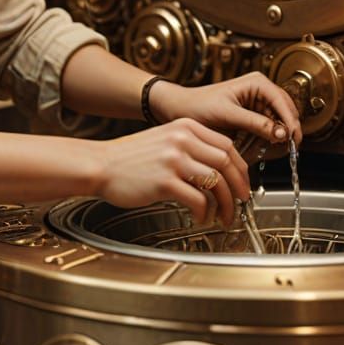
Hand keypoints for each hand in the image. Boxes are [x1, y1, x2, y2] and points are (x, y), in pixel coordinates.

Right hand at [93, 118, 249, 225]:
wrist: (100, 164)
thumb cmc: (130, 158)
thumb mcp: (164, 139)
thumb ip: (190, 147)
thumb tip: (219, 169)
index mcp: (185, 127)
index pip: (227, 145)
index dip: (240, 168)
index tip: (242, 184)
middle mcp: (182, 139)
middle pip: (227, 163)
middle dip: (239, 188)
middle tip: (241, 203)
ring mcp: (173, 159)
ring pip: (217, 183)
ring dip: (226, 205)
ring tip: (223, 217)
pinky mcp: (165, 181)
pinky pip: (199, 200)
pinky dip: (205, 213)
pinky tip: (201, 218)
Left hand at [148, 72, 302, 153]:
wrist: (181, 109)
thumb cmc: (199, 106)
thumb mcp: (228, 115)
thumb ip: (256, 123)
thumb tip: (282, 133)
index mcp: (257, 82)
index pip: (283, 102)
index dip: (291, 122)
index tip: (292, 141)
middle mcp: (262, 91)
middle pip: (287, 113)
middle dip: (286, 131)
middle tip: (281, 149)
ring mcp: (259, 104)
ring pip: (281, 123)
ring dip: (277, 137)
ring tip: (267, 149)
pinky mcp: (255, 117)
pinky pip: (270, 130)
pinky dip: (269, 140)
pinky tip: (260, 148)